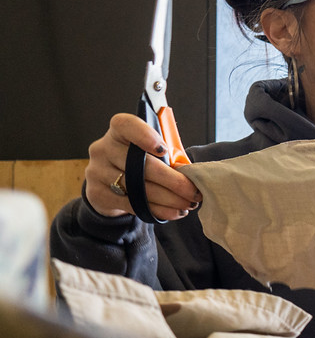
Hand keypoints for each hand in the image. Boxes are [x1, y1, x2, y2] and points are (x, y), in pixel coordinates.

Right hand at [84, 112, 199, 220]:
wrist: (110, 187)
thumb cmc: (138, 164)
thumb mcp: (150, 153)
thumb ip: (166, 155)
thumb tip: (191, 172)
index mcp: (118, 132)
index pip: (125, 125)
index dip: (145, 135)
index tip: (164, 149)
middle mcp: (103, 149)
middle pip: (140, 165)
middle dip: (173, 181)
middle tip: (193, 192)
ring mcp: (97, 171)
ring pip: (138, 188)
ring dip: (169, 199)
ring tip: (188, 204)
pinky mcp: (98, 193)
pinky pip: (132, 204)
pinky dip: (157, 209)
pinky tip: (174, 212)